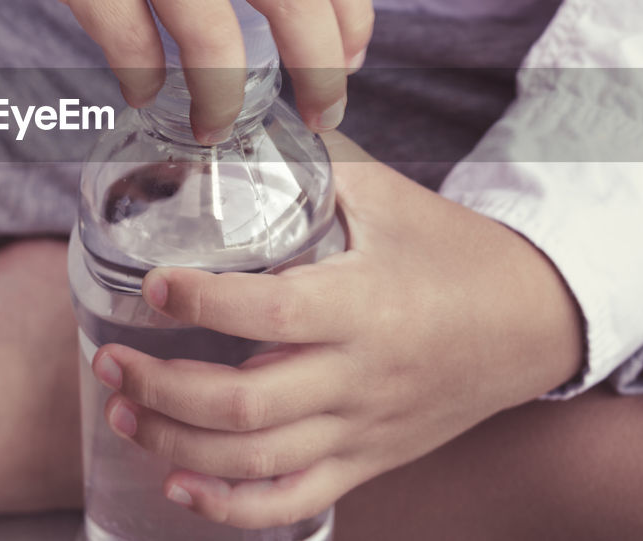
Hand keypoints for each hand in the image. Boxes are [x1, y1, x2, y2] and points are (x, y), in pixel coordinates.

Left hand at [89, 131, 583, 528]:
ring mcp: (365, 428)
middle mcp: (363, 376)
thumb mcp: (388, 196)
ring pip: (257, 459)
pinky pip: (295, 502)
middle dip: (162, 387)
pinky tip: (181, 487)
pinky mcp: (369, 460)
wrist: (533, 322)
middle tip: (109, 359)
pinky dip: (232, 507)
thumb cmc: (454, 250)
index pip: (271, 312)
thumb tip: (229, 138)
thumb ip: (310, 169)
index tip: (152, 282)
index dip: (202, 299)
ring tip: (124, 411)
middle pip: (247, 403)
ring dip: (177, 444)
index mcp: (366, 303)